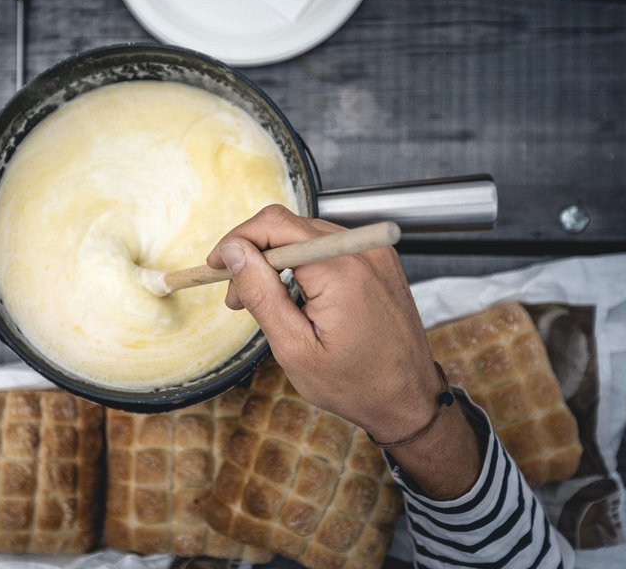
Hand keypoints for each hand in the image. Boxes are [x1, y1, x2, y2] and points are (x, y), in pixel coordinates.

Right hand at [207, 205, 437, 439]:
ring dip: (276, 260)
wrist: (409, 399)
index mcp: (340, 271)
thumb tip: (234, 252)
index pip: (275, 225)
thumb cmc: (356, 384)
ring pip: (305, 234)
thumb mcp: (294, 347)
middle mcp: (361, 251)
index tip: (216, 265)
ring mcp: (374, 253)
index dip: (237, 240)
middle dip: (253, 255)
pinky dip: (302, 264)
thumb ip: (261, 294)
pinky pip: (327, 247)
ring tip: (264, 302)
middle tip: (236, 296)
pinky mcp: (378, 260)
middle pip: (288, 226)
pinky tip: (294, 296)